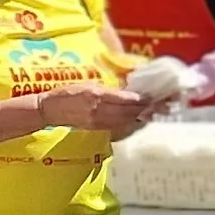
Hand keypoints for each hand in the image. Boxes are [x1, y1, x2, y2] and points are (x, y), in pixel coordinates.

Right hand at [38, 85, 154, 132]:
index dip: (143, 100)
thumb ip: (110, 91)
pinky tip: (141, 122)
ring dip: (143, 118)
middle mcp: (99, 109)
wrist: (50, 109)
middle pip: (129, 111)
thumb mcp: (89, 85)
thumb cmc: (70, 93)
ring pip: (126, 121)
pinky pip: (119, 129)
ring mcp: (98, 121)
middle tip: (163, 106)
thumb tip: (133, 94)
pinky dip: (132, 125)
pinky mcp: (97, 129)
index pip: (126, 99)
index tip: (156, 97)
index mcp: (97, 95)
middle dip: (148, 109)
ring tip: (156, 113)